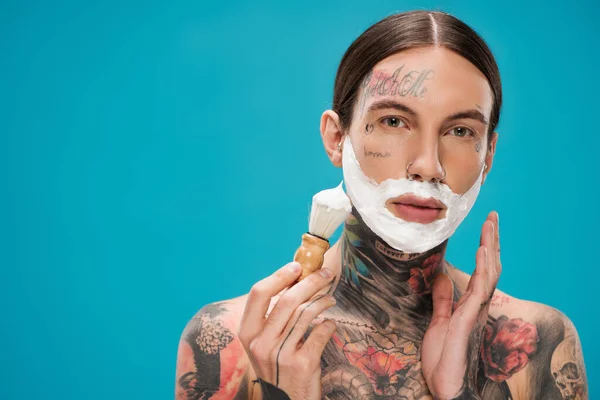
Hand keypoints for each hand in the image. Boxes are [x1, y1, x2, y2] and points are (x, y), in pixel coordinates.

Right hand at [237, 262, 337, 399]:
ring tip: (330, 298)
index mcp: (248, 333)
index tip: (297, 266)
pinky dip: (329, 324)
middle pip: (287, 299)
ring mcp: (281, 354)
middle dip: (310, 282)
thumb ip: (273, 315)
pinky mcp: (302, 364)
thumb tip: (294, 279)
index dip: (279, 276)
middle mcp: (261, 343)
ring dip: (323, 300)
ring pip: (306, 313)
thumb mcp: (265, 342)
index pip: (259, 294)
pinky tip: (330, 324)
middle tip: (325, 274)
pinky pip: (320, 332)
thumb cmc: (278, 365)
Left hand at [422, 211, 500, 399]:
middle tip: (492, 216)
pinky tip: (482, 252)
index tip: (486, 226)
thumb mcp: (439, 321)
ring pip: (489, 273)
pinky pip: (479, 289)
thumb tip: (441, 276)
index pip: (482, 270)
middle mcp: (478, 305)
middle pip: (490, 267)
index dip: (486, 248)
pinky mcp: (468, 319)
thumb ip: (443, 299)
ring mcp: (476, 311)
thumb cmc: (444, 358)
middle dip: (492, 241)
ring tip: (489, 225)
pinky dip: (482, 268)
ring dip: (489, 248)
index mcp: (471, 304)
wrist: (443, 385)